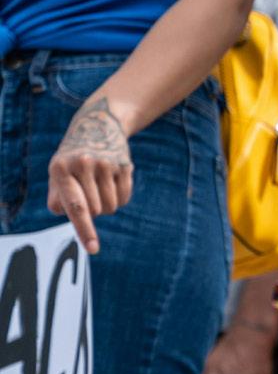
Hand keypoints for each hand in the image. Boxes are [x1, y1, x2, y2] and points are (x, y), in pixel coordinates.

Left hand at [48, 98, 133, 253]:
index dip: (84, 230)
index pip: (75, 206)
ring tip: (100, 185)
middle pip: (96, 210)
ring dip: (107, 205)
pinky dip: (119, 197)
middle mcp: (83, 164)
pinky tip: (113, 181)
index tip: (94, 249)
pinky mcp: (124, 165)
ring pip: (112, 206)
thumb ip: (57, 195)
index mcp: (61, 168)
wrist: (99, 124)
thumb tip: (63, 211)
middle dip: (93, 210)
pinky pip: (124, 198)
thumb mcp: (58, 170)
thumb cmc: (73, 156)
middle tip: (88, 191)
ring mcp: (106, 164)